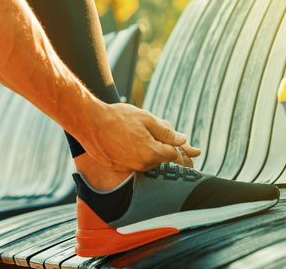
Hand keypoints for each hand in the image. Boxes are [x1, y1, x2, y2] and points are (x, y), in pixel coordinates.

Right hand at [78, 102, 202, 171]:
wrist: (90, 122)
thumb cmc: (118, 117)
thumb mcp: (146, 119)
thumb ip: (166, 132)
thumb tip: (183, 140)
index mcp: (152, 153)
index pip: (175, 156)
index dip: (186, 152)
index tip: (196, 152)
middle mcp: (142, 165)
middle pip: (163, 160)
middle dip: (173, 154)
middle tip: (188, 152)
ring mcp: (129, 168)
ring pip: (150, 162)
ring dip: (156, 154)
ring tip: (160, 142)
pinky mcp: (118, 167)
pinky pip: (135, 163)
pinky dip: (141, 156)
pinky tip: (139, 146)